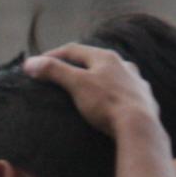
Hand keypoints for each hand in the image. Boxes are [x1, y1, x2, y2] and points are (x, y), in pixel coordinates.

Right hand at [24, 44, 158, 135]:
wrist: (140, 126)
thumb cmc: (106, 103)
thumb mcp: (76, 84)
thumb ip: (54, 71)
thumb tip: (30, 63)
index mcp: (106, 57)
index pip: (74, 50)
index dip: (53, 55)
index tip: (38, 64)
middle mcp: (124, 65)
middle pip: (96, 61)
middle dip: (79, 66)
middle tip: (63, 74)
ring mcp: (137, 83)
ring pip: (115, 76)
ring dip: (101, 79)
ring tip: (90, 89)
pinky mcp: (146, 101)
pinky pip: (128, 94)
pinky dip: (117, 96)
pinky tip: (114, 104)